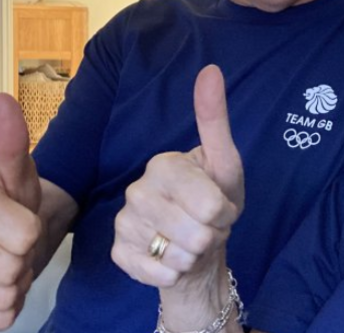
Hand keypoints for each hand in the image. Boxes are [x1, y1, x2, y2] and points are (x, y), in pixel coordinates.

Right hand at [0, 93, 43, 331]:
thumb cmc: (11, 201)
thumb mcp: (20, 172)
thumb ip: (12, 140)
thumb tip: (1, 101)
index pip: (25, 235)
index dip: (32, 232)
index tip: (18, 221)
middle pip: (12, 268)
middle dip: (22, 260)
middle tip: (10, 245)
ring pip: (0, 296)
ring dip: (12, 285)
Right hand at [112, 65, 243, 288]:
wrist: (197, 248)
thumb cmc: (214, 202)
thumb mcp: (226, 164)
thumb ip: (215, 120)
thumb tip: (211, 69)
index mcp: (163, 164)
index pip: (209, 203)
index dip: (224, 213)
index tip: (220, 207)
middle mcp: (136, 189)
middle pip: (196, 232)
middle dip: (211, 236)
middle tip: (207, 227)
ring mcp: (124, 222)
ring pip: (177, 255)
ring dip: (195, 256)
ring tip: (192, 243)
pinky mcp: (118, 253)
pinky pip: (157, 273)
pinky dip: (174, 274)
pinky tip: (172, 261)